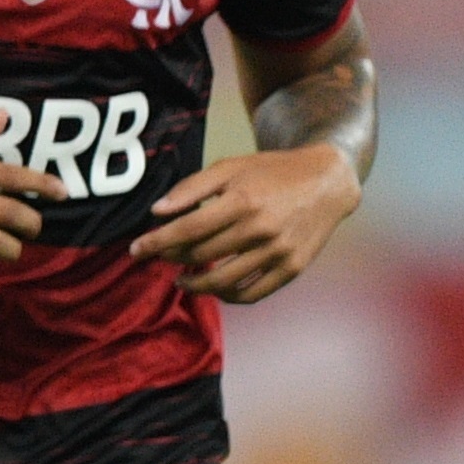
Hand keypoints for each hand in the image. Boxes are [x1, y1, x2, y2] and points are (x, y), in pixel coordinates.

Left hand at [132, 142, 361, 303]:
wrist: (327, 181)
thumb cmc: (273, 172)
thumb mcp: (232, 167)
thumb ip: (192, 188)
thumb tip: (158, 212)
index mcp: (243, 200)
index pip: (187, 229)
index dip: (156, 242)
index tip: (136, 250)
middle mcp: (260, 229)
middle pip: (201, 255)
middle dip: (172, 258)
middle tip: (160, 257)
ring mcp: (278, 252)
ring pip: (223, 281)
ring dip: (195, 284)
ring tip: (182, 279)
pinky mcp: (292, 268)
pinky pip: (252, 293)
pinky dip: (228, 296)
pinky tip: (216, 288)